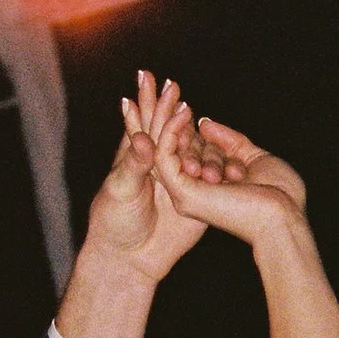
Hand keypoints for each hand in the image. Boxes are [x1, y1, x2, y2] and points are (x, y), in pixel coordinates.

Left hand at [80, 75, 210, 288]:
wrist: (131, 259)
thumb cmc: (115, 223)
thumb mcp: (121, 191)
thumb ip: (133, 165)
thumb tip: (144, 138)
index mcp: (136, 159)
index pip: (143, 124)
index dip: (146, 102)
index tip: (150, 79)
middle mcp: (157, 165)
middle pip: (166, 129)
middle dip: (168, 105)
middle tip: (173, 84)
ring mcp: (176, 179)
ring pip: (190, 150)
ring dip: (195, 136)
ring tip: (196, 119)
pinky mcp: (193, 196)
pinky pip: (207, 175)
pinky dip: (216, 162)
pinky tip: (223, 148)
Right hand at [148, 103, 306, 249]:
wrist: (284, 215)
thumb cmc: (280, 195)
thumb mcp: (255, 158)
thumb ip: (230, 141)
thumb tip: (205, 123)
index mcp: (211, 188)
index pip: (194, 151)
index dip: (189, 125)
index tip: (184, 98)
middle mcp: (196, 192)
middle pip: (180, 148)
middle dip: (172, 115)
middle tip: (170, 85)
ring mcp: (186, 194)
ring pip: (168, 150)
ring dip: (169, 118)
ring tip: (171, 90)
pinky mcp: (183, 192)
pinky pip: (165, 157)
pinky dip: (171, 131)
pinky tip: (183, 111)